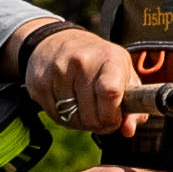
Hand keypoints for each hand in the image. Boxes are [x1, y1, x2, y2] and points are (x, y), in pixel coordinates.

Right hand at [5, 22, 152, 137]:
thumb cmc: (98, 63)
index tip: (114, 118)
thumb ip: (133, 106)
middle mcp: (82, 61)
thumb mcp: (123, 75)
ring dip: (80, 121)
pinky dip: (63, 116)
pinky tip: (66, 101)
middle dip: (98, 123)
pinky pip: (55, 116)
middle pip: (92, 116)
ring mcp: (58, 71)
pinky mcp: (40, 82)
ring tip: (82, 104)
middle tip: (98, 113)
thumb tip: (128, 130)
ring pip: (73, 119)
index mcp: (110, 58)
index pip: (111, 93)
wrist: (57, 41)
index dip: (113, 116)